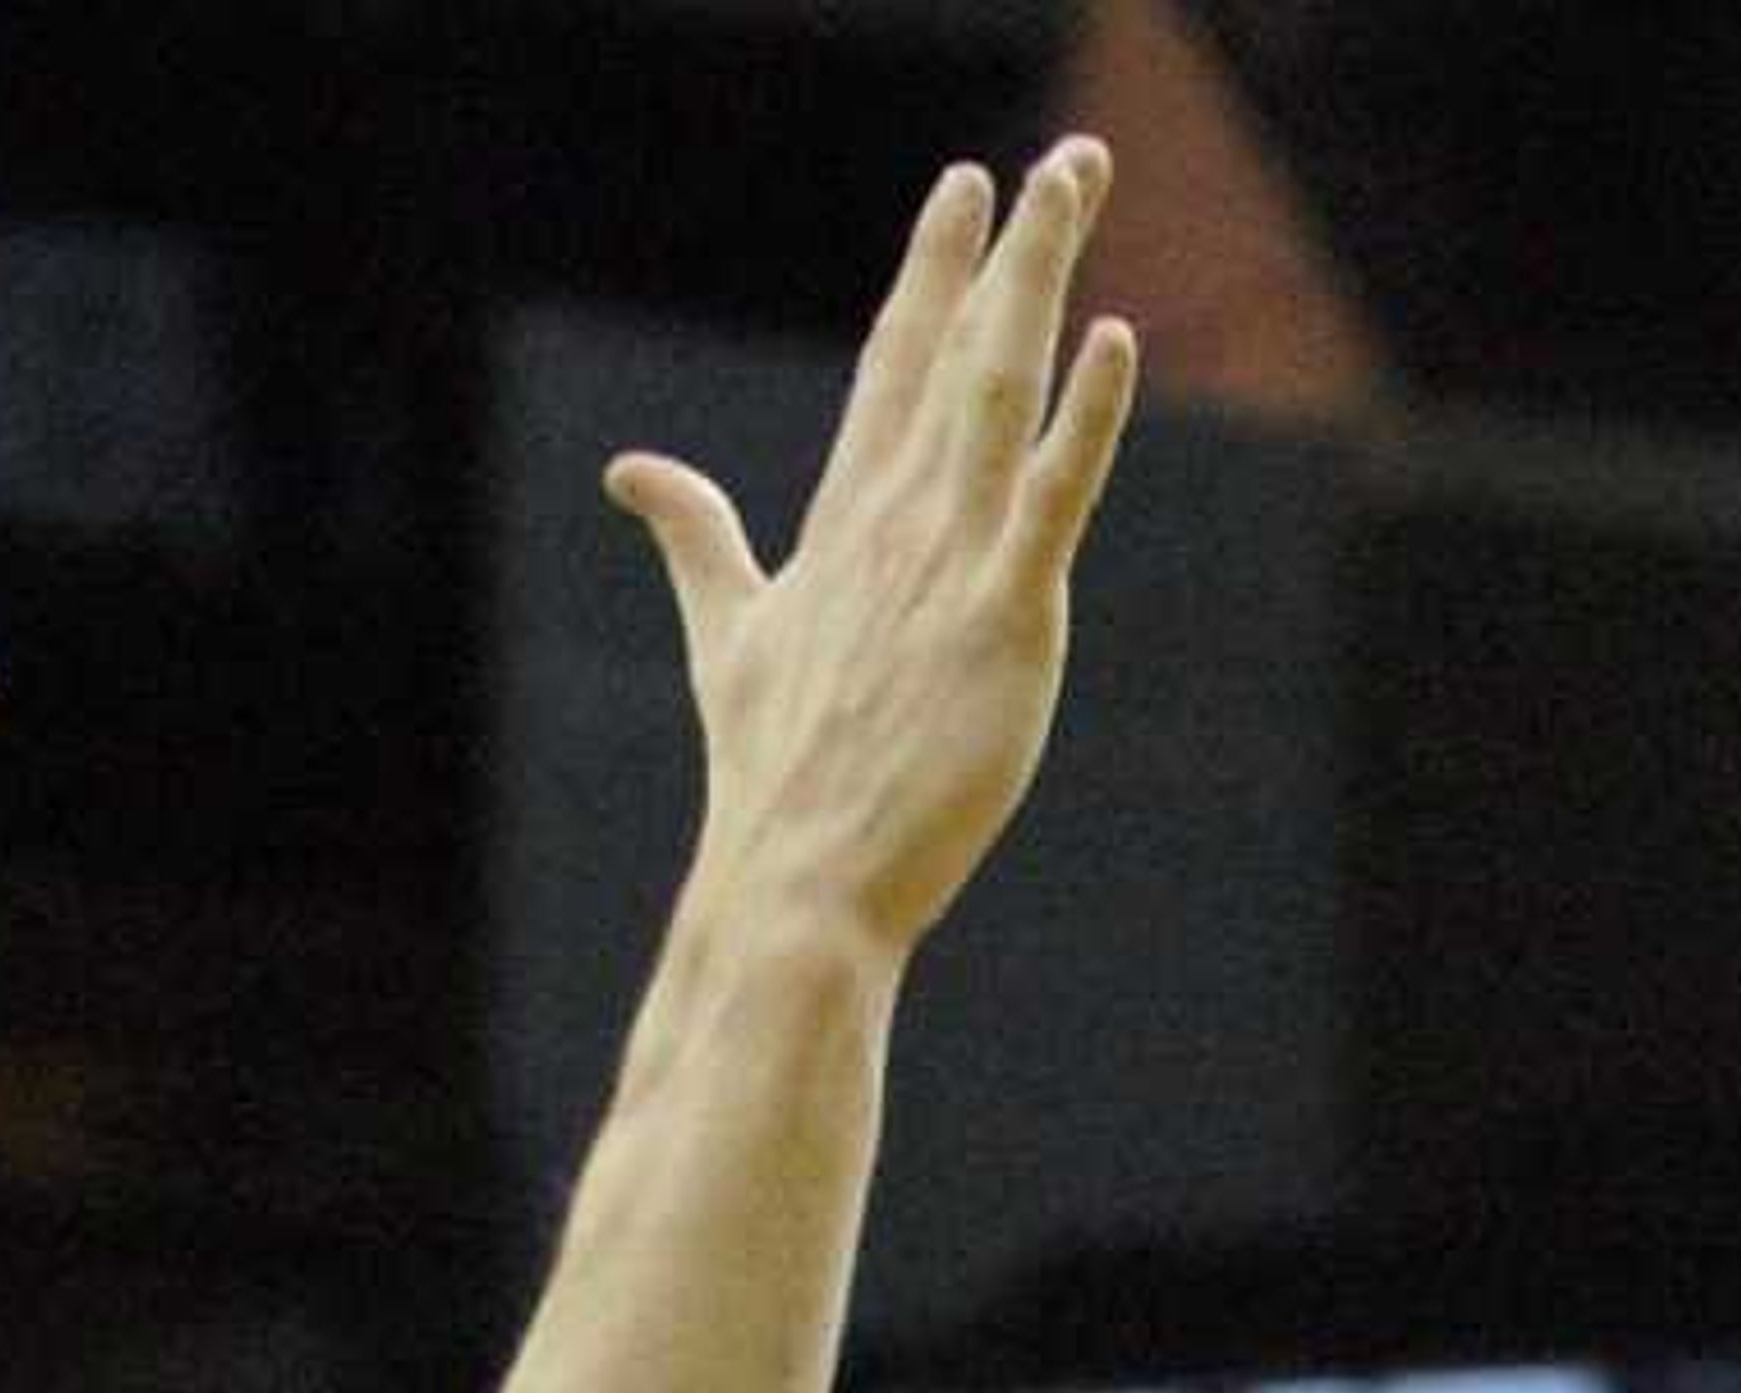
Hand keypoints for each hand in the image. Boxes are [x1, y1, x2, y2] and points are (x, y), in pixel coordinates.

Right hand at [614, 139, 1136, 966]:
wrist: (796, 884)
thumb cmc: (771, 775)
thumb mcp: (727, 635)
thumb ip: (694, 541)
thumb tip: (628, 473)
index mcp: (840, 524)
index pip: (893, 367)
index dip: (931, 272)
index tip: (964, 188)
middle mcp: (893, 525)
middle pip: (956, 354)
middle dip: (1006, 249)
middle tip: (1063, 160)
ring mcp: (945, 569)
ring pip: (1000, 394)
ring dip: (1040, 286)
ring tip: (1079, 191)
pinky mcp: (999, 626)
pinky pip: (1048, 503)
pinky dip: (1080, 422)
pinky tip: (1111, 344)